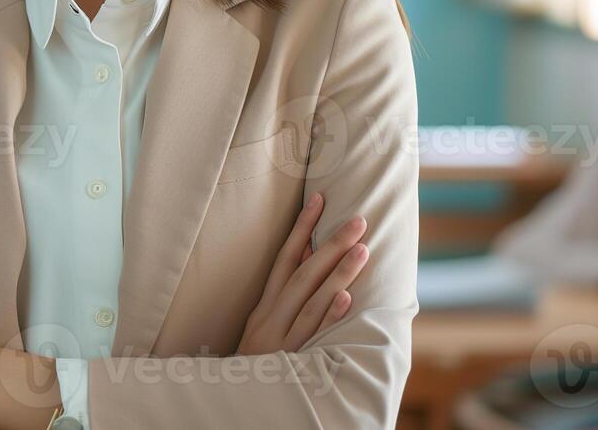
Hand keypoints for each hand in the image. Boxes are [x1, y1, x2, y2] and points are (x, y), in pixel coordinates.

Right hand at [239, 192, 368, 353]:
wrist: (235, 400)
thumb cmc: (256, 360)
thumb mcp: (264, 324)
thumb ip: (284, 294)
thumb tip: (308, 255)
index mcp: (265, 305)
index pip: (285, 257)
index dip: (302, 227)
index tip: (321, 199)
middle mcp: (271, 316)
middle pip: (304, 273)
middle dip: (331, 244)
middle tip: (359, 219)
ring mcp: (281, 338)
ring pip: (312, 299)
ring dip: (338, 272)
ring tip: (363, 249)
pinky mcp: (292, 360)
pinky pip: (313, 334)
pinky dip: (329, 315)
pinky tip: (347, 298)